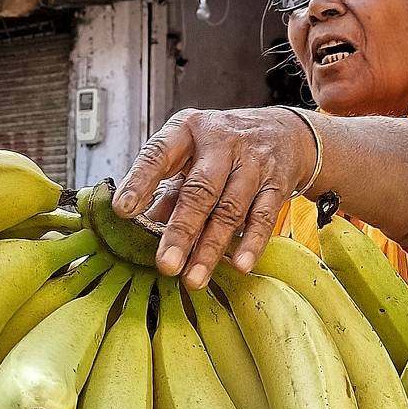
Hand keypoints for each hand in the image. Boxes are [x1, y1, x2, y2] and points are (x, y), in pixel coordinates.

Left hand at [113, 107, 315, 288]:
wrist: (284, 132)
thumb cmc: (225, 147)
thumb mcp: (191, 156)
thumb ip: (167, 190)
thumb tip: (138, 228)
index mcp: (187, 130)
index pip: (158, 154)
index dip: (140, 182)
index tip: (123, 210)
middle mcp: (221, 142)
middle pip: (199, 190)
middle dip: (181, 230)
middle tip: (166, 264)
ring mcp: (252, 163)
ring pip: (230, 210)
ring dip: (211, 248)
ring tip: (194, 278)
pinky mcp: (277, 183)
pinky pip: (263, 217)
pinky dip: (252, 243)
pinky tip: (240, 265)